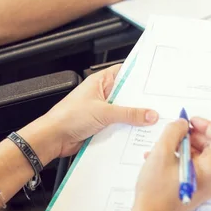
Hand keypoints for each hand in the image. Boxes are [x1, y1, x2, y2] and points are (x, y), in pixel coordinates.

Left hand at [42, 65, 158, 157]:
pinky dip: (127, 129)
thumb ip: (129, 113)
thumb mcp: (104, 112)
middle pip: (127, 95)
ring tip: (151, 120)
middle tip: (158, 103)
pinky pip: (119, 125)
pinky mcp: (102, 125)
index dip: (140, 75)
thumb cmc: (68, 117)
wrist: (53, 138)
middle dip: (141, 100)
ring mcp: (102, 110)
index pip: (125, 72)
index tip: (156, 79)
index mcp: (100, 82)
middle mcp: (102, 94)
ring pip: (124, 111)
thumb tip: (149, 114)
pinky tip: (138, 133)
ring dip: (134, 117)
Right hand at [126, 117, 210, 210]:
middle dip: (192, 135)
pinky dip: (181, 157)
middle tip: (175, 132)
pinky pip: (194, 166)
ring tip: (163, 146)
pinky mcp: (197, 189)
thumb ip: (174, 131)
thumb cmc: (155, 190)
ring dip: (183, 146)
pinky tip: (161, 157)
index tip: (190, 121)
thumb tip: (183, 123)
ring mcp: (206, 185)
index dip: (205, 125)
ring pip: (200, 155)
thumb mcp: (161, 152)